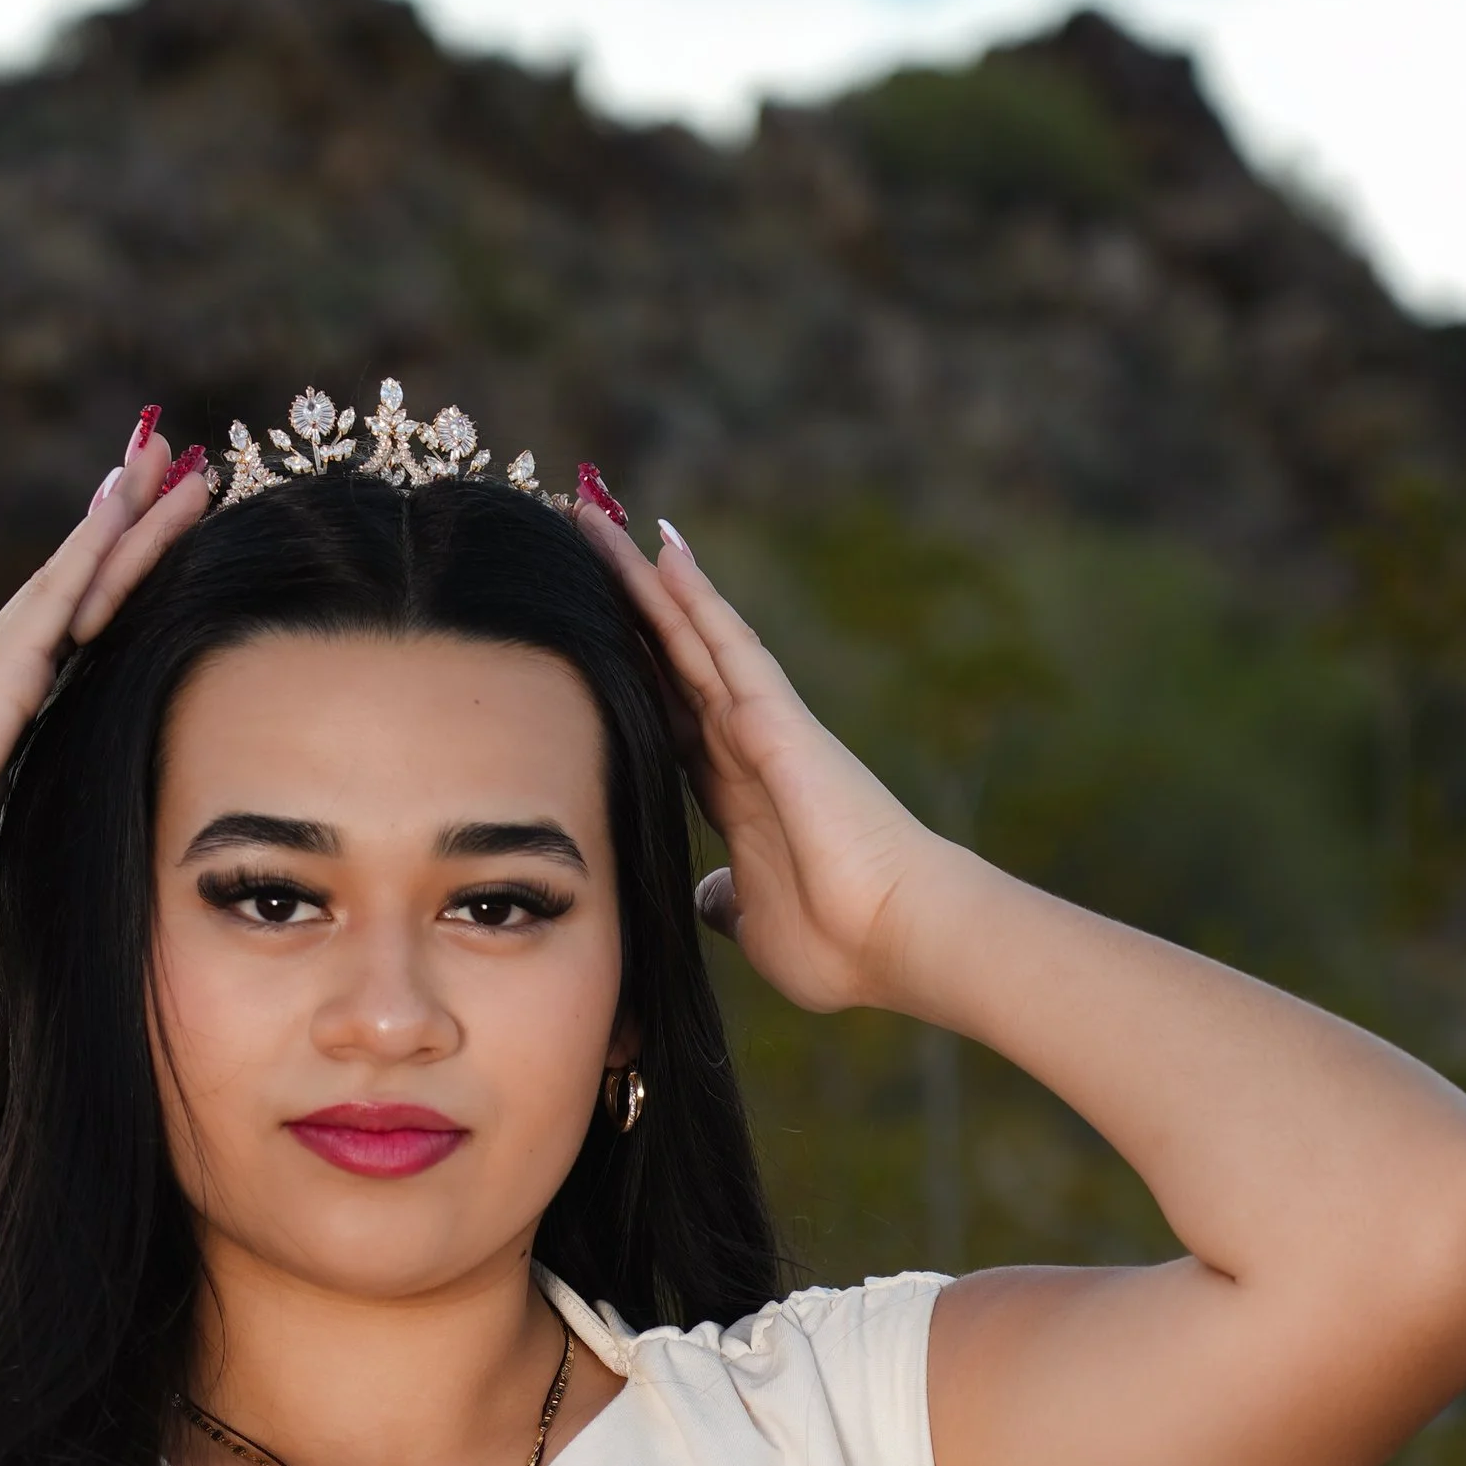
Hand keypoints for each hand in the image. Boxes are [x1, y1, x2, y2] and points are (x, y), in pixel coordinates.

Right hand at [0, 416, 211, 957]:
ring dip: (127, 515)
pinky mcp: (4, 673)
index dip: (101, 590)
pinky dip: (98, 542)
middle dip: (122, 526)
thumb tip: (17, 858)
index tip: (136, 544)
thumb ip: (4, 831)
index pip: (63, 641)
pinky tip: (130, 496)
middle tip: (165, 465)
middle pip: (75, 587)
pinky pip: (63, 592)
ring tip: (169, 456)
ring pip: (78, 572)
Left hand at [572, 501, 951, 1016]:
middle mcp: (743, 748)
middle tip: (569, 545)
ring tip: (590, 518)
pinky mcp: (777, 720)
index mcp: (733, 796)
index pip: (664, 720)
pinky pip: (727, 643)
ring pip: (688, 635)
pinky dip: (695, 595)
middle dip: (621, 609)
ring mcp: (761, 727)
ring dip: (642, 580)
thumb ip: (727, 900)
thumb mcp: (754, 924)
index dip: (624, 679)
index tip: (577, 642)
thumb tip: (708, 896)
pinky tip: (659, 546)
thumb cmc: (840, 947)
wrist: (896, 940)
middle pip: (667, 661)